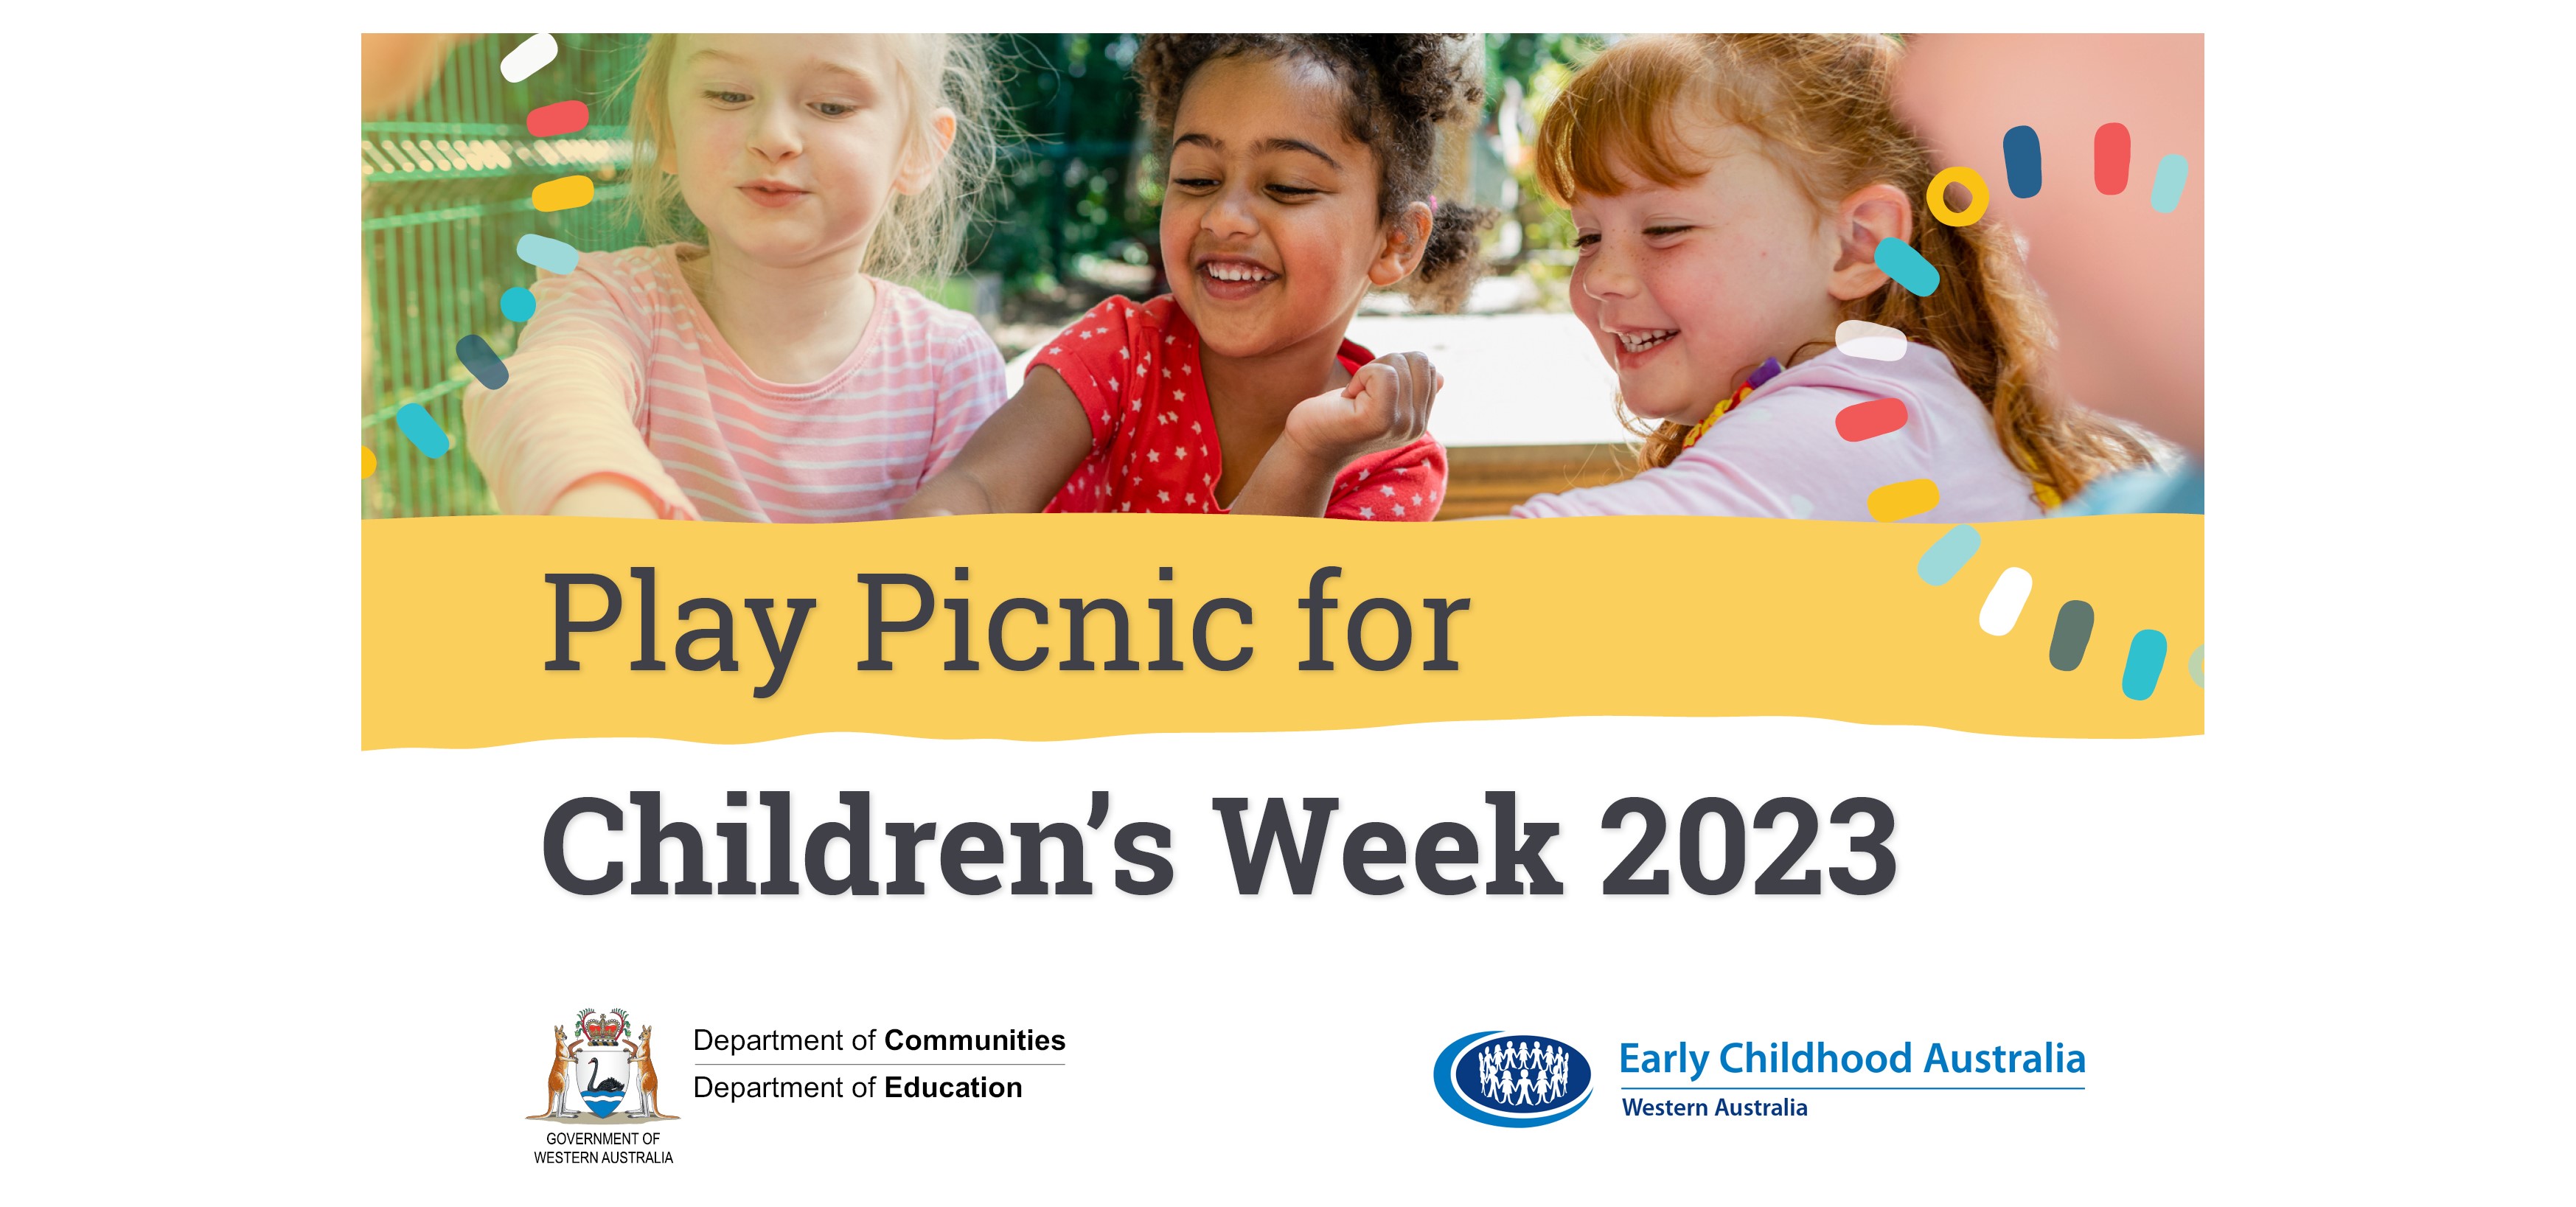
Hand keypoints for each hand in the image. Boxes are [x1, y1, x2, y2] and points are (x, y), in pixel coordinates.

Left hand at [1283, 351, 1441, 466]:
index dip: (1394, 365)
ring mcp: (1402, 425)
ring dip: (1368, 371)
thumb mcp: (1381, 397)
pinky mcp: (1381, 420)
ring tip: (1354, 397)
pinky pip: (1383, 374)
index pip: (1427, 366)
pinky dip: (1361, 375)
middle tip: (1361, 391)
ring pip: (1399, 364)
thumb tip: (1440, 376)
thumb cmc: (1340, 415)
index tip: (1371, 389)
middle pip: (1418, 361)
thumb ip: (1410, 389)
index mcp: (1421, 420)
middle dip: (1384, 364)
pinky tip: (1349, 397)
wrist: (1309, 443)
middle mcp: (1418, 426)